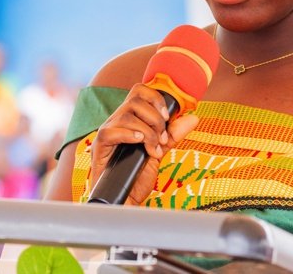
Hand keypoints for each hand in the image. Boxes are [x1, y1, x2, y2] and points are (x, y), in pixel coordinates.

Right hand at [89, 83, 198, 204]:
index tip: (168, 118)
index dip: (156, 98)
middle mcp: (117, 121)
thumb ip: (173, 135)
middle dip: (155, 117)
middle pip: (135, 99)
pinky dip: (130, 135)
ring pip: (127, 115)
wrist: (125, 200)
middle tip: (161, 138)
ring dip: (147, 132)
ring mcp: (107, 132)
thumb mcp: (160, 152)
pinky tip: (140, 144)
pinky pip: (111, 131)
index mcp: (130, 119)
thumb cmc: (137, 177)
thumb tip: (193, 117)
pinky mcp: (99, 146)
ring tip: (152, 149)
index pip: (139, 91)